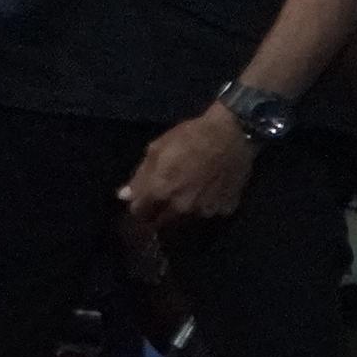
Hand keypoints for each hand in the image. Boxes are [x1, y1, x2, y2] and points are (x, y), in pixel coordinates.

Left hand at [120, 105, 256, 228]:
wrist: (232, 135)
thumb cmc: (189, 137)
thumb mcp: (156, 150)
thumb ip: (140, 177)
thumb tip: (124, 196)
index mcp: (161, 192)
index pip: (140, 213)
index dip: (138, 207)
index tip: (141, 201)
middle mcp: (182, 207)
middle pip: (162, 222)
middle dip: (158, 213)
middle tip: (163, 198)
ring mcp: (206, 210)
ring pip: (187, 219)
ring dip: (183, 210)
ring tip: (189, 191)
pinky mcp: (226, 209)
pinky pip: (210, 212)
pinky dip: (206, 205)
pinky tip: (209, 190)